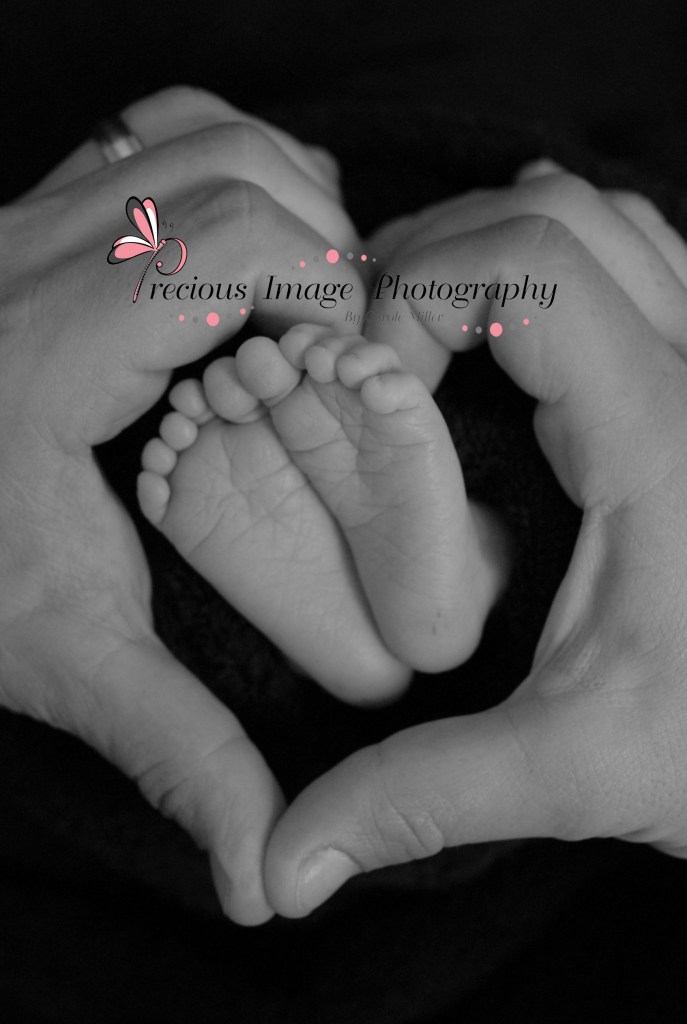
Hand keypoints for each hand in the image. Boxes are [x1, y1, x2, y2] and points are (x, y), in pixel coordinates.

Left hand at [0, 85, 361, 924]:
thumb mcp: (69, 662)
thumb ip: (179, 753)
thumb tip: (264, 876)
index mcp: (60, 351)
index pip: (242, 239)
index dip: (329, 296)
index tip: (335, 380)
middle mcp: (38, 259)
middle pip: (236, 170)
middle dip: (321, 248)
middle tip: (326, 346)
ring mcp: (24, 221)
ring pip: (196, 130)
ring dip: (280, 197)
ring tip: (296, 296)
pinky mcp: (26, 218)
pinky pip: (150, 134)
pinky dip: (222, 166)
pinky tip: (240, 255)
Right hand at [264, 164, 686, 916]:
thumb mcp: (572, 769)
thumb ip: (422, 797)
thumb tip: (289, 863)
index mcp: (660, 440)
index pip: (525, 264)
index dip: (416, 296)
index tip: (373, 384)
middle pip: (549, 208)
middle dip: (433, 253)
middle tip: (376, 345)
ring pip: (601, 212)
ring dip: (492, 242)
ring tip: (424, 325)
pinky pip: (642, 250)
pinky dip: (557, 252)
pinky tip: (512, 317)